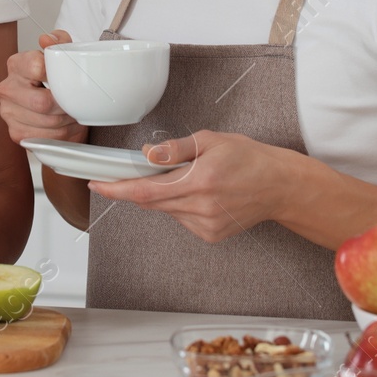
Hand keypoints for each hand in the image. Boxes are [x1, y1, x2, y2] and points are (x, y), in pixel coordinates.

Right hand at [0, 30, 86, 144]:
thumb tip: (47, 38)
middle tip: (77, 103)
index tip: (69, 79)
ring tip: (74, 113)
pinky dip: (63, 134)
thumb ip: (59, 42)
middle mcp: (6, 88)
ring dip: (68, 121)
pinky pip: (46, 138)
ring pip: (47, 122)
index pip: (37, 67)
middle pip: (42, 102)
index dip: (58, 75)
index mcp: (16, 64)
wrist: (51, 108)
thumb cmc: (56, 80)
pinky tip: (66, 125)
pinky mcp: (16, 133)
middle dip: (66, 105)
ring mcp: (8, 113)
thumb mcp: (62, 56)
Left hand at [90, 130, 301, 242]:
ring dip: (165, 195)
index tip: (97, 184)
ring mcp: (205, 225)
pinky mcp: (211, 235)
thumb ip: (175, 149)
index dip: (117, 189)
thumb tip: (147, 154)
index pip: (145, 191)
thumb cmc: (248, 158)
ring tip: (191, 178)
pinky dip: (180, 205)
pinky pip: (181, 219)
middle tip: (135, 172)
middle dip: (138, 188)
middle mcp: (201, 207)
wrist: (279, 186)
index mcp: (199, 181)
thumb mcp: (211, 141)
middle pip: (152, 202)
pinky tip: (201, 194)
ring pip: (166, 210)